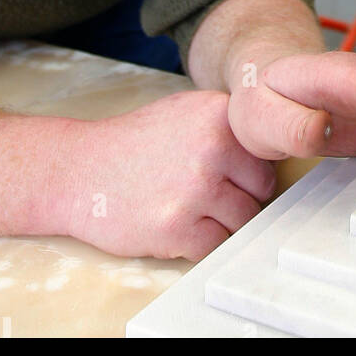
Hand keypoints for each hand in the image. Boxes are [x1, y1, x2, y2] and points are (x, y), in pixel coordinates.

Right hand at [61, 90, 276, 261]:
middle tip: (208, 195)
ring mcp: (196, 188)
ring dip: (222, 222)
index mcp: (219, 114)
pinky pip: (216, 245)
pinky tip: (177, 224)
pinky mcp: (177, 227)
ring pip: (243, 220)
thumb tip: (275, 149)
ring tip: (191, 208)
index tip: (232, 174)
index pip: (267, 153)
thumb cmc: (134, 143)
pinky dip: (201, 242)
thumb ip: (229, 126)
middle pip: (261, 189)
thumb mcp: (187, 111)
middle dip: (240, 197)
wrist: (80, 169)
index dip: (250, 169)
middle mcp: (213, 147)